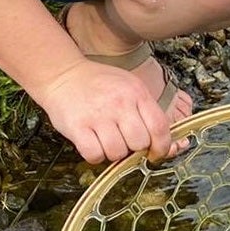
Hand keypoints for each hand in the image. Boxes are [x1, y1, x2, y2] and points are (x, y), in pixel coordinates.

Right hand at [35, 58, 188, 164]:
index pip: (160, 127)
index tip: (155, 153)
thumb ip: (147, 111)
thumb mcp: (130, 87)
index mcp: (137, 93)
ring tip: (106, 140)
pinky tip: (93, 143)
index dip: (162, 147)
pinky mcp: (78, 127)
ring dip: (113, 153)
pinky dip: (95, 155)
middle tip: (125, 142)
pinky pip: (94, 155)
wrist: (63, 75)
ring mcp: (98, 115)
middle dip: (134, 149)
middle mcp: (120, 103)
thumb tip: (167, 143)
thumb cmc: (100, 84)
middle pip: (140, 143)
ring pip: (117, 153)